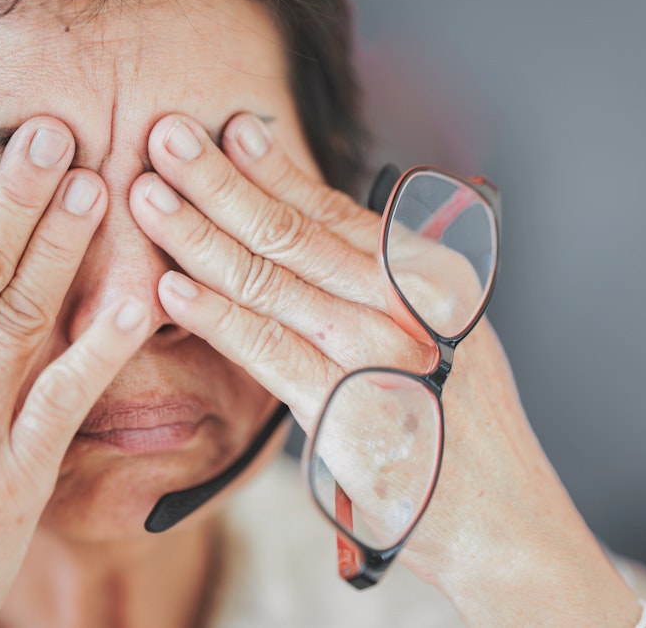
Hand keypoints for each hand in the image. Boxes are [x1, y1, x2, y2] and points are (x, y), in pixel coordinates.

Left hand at [129, 113, 640, 625]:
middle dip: (219, 180)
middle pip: (292, 230)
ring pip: (271, 280)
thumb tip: (316, 227)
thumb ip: (380, 282)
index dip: (272, 166)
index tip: (225, 129)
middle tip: (165, 136)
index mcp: (426, 276)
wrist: (497, 516)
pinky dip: (218, 318)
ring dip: (200, 235)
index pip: (333, 209)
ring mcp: (377, 354)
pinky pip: (270, 353)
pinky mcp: (346, 411)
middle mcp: (404, 303)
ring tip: (148, 197)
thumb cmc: (456, 422)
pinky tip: (171, 289)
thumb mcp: (436, 331)